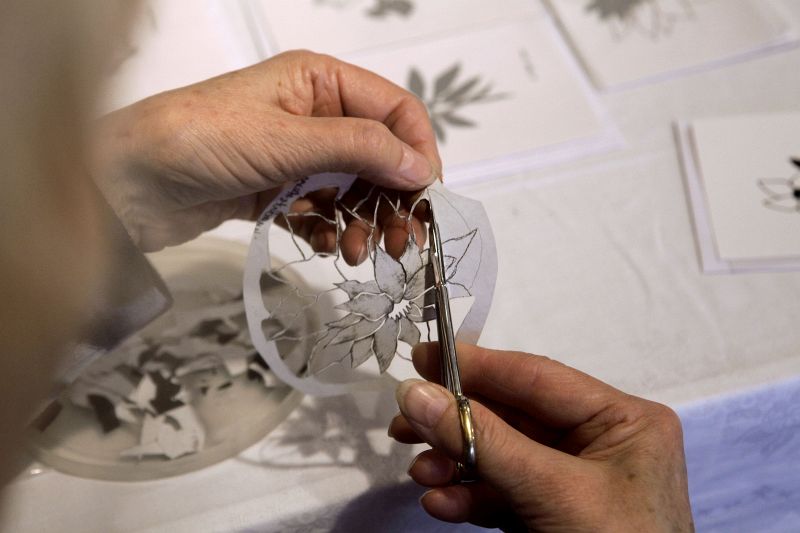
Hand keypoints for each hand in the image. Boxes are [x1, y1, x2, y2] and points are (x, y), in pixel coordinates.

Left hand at [92, 50, 440, 254]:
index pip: (394, 111)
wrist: (124, 183)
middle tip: (403, 243)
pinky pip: (321, 212)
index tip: (428, 198)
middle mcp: (313, 114)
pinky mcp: (275, 191)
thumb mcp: (288, 140)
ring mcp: (294, 155)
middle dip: (393, 199)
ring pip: (352, 189)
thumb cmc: (199, 141)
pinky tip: (328, 249)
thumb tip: (422, 167)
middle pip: (378, 156)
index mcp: (320, 81)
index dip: (418, 152)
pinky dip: (331, 232)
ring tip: (359, 255)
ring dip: (364, 223)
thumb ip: (361, 150)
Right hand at [389, 343, 693, 531]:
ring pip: (499, 456)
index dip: (477, 366)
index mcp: (622, 421)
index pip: (537, 378)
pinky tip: (440, 503)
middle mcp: (597, 443)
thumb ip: (482, 439)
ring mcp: (571, 483)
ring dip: (454, 464)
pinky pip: (500, 494)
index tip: (421, 357)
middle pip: (511, 417)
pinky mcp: (548, 516)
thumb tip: (414, 393)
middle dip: (456, 424)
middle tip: (404, 421)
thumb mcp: (552, 490)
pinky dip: (467, 497)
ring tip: (419, 472)